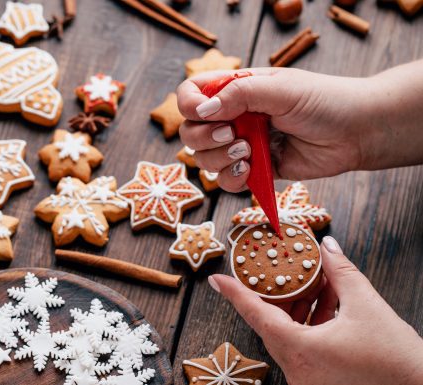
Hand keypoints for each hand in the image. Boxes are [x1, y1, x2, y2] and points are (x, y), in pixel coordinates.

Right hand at [176, 68, 378, 191]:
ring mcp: (241, 144)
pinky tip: (251, 170)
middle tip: (232, 136)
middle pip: (190, 131)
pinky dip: (232, 179)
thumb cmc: (324, 102)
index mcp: (236, 89)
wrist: (357, 132)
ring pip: (204, 159)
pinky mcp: (255, 170)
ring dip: (219, 160)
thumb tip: (202, 110)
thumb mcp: (280, 89)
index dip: (189, 105)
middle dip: (204, 138)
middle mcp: (233, 117)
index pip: (192, 94)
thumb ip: (238, 95)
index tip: (205, 114)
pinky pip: (226, 181)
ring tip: (248, 154)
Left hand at [207, 237, 422, 384]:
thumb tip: (327, 245)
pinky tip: (327, 305)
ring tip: (316, 284)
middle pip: (272, 325)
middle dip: (277, 295)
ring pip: (289, 337)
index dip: (235, 293)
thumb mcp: (368, 307)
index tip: (216, 279)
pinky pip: (304, 349)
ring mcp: (307, 380)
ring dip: (299, 310)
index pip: (256, 315)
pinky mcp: (319, 382)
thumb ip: (341, 272)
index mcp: (300, 351)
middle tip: (276, 271)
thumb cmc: (397, 361)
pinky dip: (310, 326)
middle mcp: (297, 370)